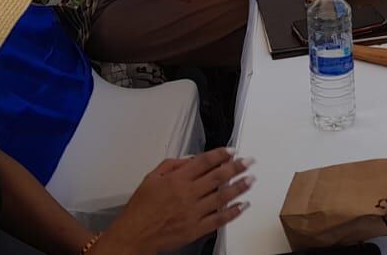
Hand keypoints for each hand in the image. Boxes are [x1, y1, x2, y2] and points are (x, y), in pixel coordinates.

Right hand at [101, 148, 252, 253]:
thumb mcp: (151, 178)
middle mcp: (187, 194)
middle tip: (249, 161)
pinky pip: (219, 219)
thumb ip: (171, 166)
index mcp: (176, 179)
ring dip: (239, 187)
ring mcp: (193, 212)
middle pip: (218, 177)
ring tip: (251, 179)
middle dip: (236, 167)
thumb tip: (190, 160)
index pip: (204, 162)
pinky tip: (242, 205)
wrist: (135, 235)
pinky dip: (233, 212)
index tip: (231, 151)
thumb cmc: (140, 208)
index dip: (220, 155)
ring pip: (222, 196)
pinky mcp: (196, 228)